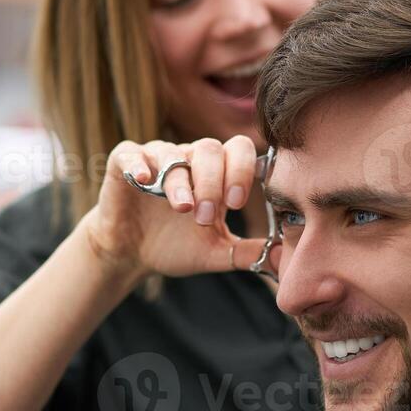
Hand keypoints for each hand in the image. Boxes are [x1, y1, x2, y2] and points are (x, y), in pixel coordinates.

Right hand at [79, 135, 274, 280]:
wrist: (131, 254)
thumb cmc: (176, 246)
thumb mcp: (216, 252)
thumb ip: (250, 252)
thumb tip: (286, 261)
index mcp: (216, 173)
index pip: (238, 151)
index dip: (242, 171)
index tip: (237, 203)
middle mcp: (188, 158)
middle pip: (209, 149)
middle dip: (212, 182)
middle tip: (206, 216)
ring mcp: (156, 158)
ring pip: (173, 153)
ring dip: (180, 181)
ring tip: (183, 208)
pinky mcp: (124, 163)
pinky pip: (132, 153)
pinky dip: (138, 164)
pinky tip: (144, 180)